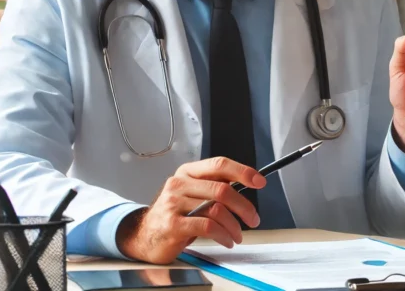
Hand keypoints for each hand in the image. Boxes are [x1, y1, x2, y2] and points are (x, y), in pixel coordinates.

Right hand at [116, 157, 265, 263]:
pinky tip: (227, 240)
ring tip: (238, 235)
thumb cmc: (175, 214)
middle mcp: (179, 184)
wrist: (144, 235)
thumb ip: (214, 187)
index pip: (219, 164)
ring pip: (217, 210)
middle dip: (244, 206)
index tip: (260, 182)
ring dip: (234, 225)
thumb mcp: (193, 194)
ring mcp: (173, 204)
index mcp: (188, 172)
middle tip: (254, 219)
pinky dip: (223, 235)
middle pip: (222, 190)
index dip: (243, 172)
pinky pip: (208, 227)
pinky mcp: (173, 224)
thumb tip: (248, 184)